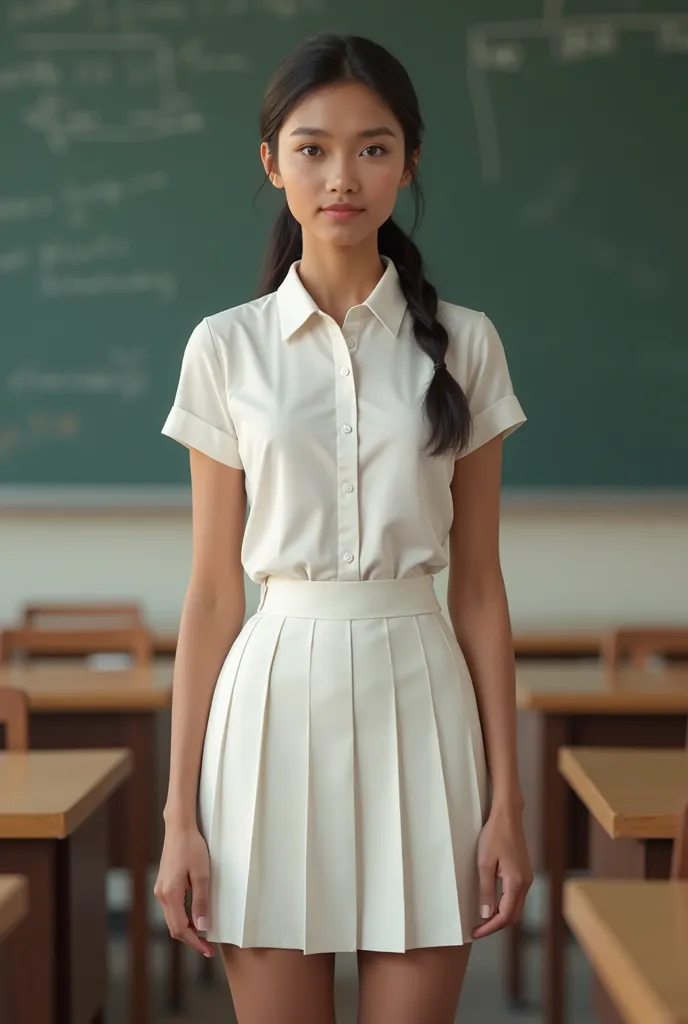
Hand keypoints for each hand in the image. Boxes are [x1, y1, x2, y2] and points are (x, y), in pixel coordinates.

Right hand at [154, 824, 215, 956]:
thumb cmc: (192, 848)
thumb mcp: (202, 875)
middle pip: (174, 927)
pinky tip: (194, 917)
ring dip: (186, 929)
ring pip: (171, 919)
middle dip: (190, 939)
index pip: (181, 929)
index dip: (194, 942)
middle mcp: (161, 895)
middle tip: (207, 947)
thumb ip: (200, 902)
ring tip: (203, 934)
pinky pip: (171, 908)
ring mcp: (160, 890)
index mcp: (170, 894)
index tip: (207, 950)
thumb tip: (202, 926)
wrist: (179, 828)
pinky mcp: (163, 884)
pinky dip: (182, 917)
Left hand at [471, 803, 532, 939]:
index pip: (505, 916)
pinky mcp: (524, 873)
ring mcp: (527, 878)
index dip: (490, 927)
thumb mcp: (484, 863)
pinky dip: (506, 905)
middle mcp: (525, 883)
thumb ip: (486, 890)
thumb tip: (485, 915)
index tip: (475, 933)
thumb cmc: (494, 835)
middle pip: (513, 915)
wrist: (508, 816)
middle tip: (478, 929)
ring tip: (483, 919)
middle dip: (496, 925)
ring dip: (501, 916)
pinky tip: (493, 903)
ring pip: (516, 907)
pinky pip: (517, 896)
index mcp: (516, 882)